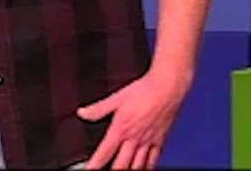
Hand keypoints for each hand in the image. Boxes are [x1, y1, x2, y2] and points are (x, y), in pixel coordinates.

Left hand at [76, 69, 192, 168]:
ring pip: (138, 165)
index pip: (105, 152)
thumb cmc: (145, 90)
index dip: (95, 164)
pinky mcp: (160, 139)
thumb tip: (83, 113)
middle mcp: (135, 138)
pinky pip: (154, 159)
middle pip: (122, 164)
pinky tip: (144, 169)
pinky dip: (148, 167)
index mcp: (122, 128)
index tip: (90, 169)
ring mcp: (148, 141)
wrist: (168, 87)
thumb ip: (99, 108)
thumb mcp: (117, 97)